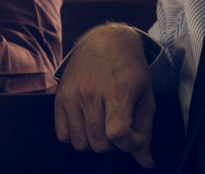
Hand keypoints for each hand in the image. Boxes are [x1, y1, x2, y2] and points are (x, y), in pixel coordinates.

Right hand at [55, 23, 155, 168]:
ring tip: (103, 126)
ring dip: (94, 141)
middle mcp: (89, 94)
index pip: (118, 134)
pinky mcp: (58, 99)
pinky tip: (86, 124)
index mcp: (116, 92)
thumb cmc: (128, 69)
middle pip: (98, 142)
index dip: (130, 144)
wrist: (103, 43)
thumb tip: (145, 161)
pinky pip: (62, 135)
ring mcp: (70, 97)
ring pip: (80, 142)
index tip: (135, 136)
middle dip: (113, 144)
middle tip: (119, 129)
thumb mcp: (146, 97)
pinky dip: (75, 136)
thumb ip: (145, 131)